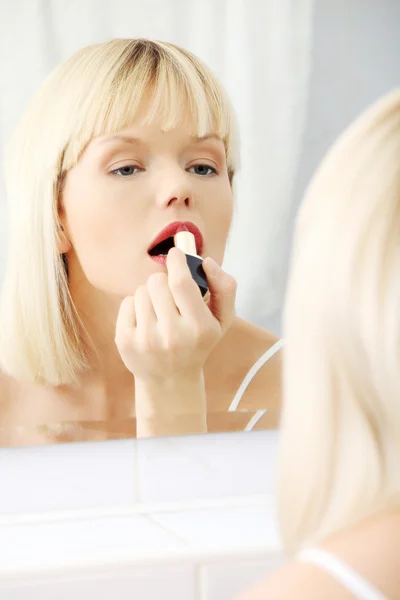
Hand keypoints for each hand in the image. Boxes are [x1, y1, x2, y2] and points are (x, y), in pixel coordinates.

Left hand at [115, 247, 236, 382]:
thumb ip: (225, 287)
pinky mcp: (125, 341)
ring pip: (141, 290)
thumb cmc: (198, 342)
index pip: (182, 283)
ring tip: (159, 312)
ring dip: (150, 294)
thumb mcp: (222, 320)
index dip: (177, 261)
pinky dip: (136, 306)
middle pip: (157, 282)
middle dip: (163, 281)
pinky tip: (146, 321)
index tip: (175, 254)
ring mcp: (146, 340)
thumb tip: (207, 261)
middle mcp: (172, 336)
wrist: (171, 380)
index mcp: (199, 328)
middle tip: (169, 296)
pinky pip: (127, 302)